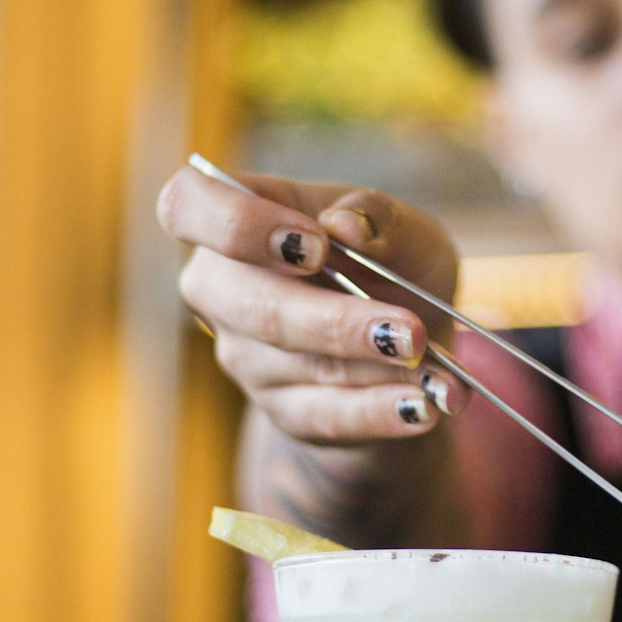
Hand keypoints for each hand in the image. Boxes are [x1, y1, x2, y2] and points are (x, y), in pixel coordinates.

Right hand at [156, 166, 471, 444]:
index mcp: (238, 221)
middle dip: (333, 321)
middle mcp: (223, 289)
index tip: (315, 245)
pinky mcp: (282, 410)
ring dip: (373, 368)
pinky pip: (325, 415)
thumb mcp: (405, 230)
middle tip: (406, 330)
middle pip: (252, 306)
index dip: (239, 225)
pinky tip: (423, 405)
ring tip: (434, 367)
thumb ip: (380, 216)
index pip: (187, 205)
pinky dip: (381, 411)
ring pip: (298, 365)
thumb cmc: (394, 266)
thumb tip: (347, 223)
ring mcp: (245, 356)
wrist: (416, 345)